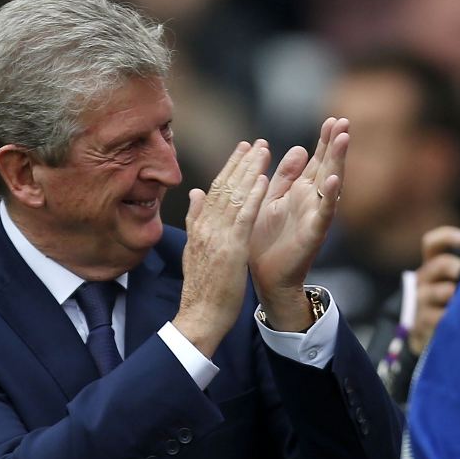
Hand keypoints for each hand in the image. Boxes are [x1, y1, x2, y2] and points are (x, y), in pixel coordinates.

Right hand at [173, 140, 269, 356]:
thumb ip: (195, 219)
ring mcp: (217, 236)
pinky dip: (253, 196)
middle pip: (225, 186)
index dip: (229, 167)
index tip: (242, 149)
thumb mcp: (195, 250)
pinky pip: (244, 217)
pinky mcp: (231, 249)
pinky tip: (264, 180)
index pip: (215, 189)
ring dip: (250, 171)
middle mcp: (206, 227)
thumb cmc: (201, 289)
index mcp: (200, 227)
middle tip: (257, 142)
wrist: (199, 316)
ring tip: (264, 151)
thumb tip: (196, 192)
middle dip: (242, 162)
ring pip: (235, 196)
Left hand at [249, 117, 348, 330]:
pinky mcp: (313, 234)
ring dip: (337, 162)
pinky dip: (329, 197)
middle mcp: (312, 201)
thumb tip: (299, 147)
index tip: (333, 119)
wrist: (265, 278)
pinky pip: (324, 214)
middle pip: (327, 167)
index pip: (316, 160)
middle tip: (343, 120)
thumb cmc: (266, 240)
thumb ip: (284, 176)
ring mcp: (315, 217)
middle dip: (335, 145)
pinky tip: (334, 180)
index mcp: (300, 192)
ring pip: (331, 185)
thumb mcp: (272, 199)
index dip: (324, 141)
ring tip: (344, 139)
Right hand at [409, 226, 459, 353]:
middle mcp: (425, 280)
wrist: (436, 334)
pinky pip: (437, 318)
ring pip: (434, 292)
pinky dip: (450, 318)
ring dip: (451, 294)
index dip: (446, 237)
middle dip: (450, 266)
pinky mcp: (424, 324)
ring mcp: (422, 302)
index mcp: (435, 263)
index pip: (432, 243)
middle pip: (435, 265)